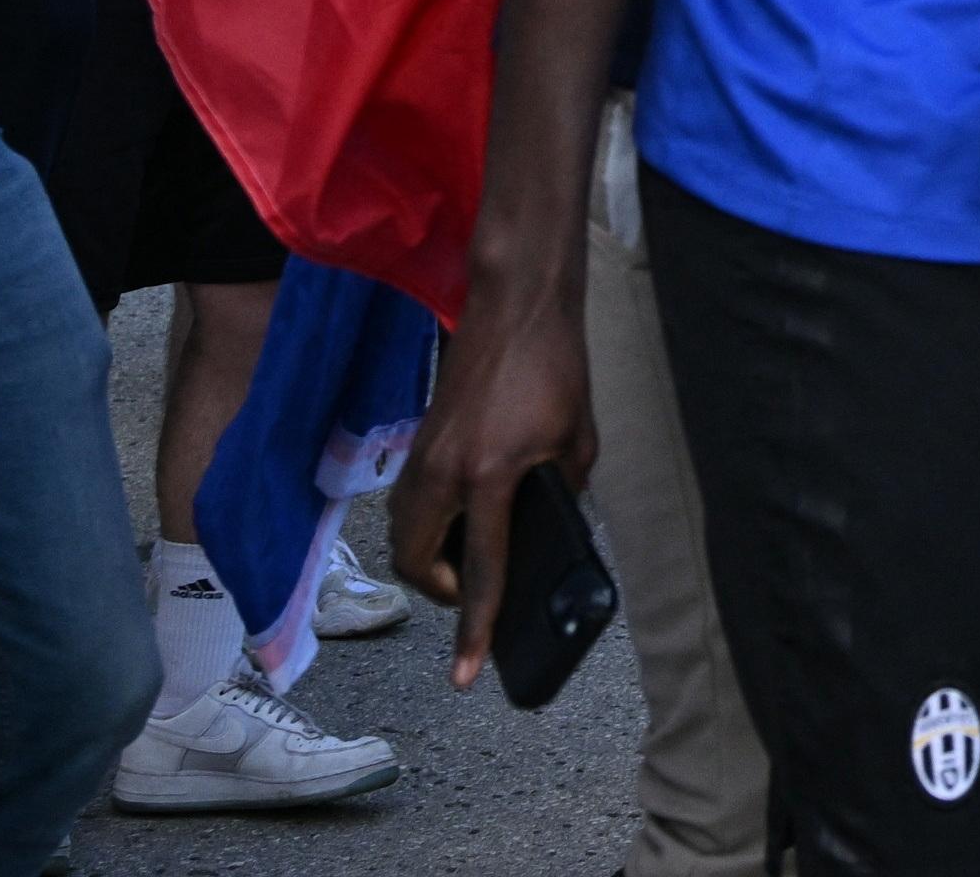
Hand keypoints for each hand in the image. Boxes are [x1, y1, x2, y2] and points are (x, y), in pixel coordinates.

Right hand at [391, 276, 591, 687]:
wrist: (516, 303)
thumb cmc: (555, 365)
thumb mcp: (578, 439)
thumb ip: (563, 491)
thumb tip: (552, 527)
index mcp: (490, 475)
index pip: (480, 572)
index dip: (474, 629)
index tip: (466, 675)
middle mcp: (443, 472)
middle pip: (415, 564)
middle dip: (440, 594)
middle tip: (475, 593)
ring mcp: (423, 455)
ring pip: (402, 536)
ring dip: (426, 560)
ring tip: (467, 560)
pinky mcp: (419, 441)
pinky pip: (408, 504)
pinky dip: (425, 526)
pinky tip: (460, 519)